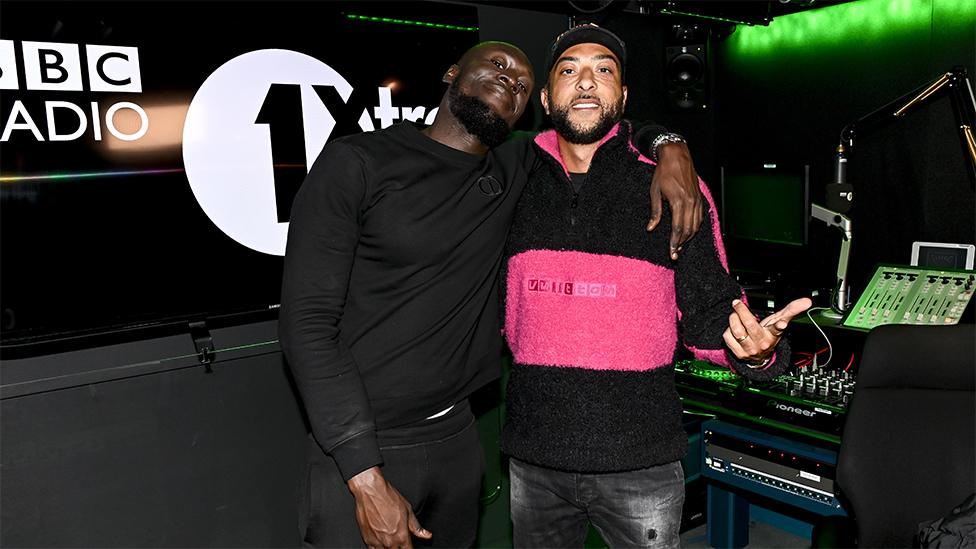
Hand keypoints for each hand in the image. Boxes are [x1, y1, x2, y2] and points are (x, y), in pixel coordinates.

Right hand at [347, 467, 430, 548]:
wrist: (371, 491)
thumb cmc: (388, 498)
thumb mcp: (408, 511)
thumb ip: (417, 527)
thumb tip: (426, 535)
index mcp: (402, 536)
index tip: (409, 546)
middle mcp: (389, 542)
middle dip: (400, 548)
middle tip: (400, 543)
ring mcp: (377, 542)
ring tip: (391, 543)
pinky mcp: (367, 539)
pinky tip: (381, 544)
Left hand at [647, 142, 703, 259]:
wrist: (677, 156)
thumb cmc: (663, 172)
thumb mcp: (655, 192)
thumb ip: (655, 212)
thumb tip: (651, 228)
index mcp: (678, 201)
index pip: (678, 228)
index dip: (674, 242)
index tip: (671, 253)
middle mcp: (691, 202)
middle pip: (689, 230)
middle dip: (681, 243)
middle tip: (674, 254)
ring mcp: (697, 200)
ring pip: (696, 225)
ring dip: (689, 238)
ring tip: (680, 246)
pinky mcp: (700, 198)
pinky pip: (700, 217)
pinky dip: (695, 227)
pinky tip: (689, 233)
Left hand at [724, 297, 812, 363]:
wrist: (760, 356)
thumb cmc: (768, 334)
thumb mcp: (778, 321)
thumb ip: (791, 310)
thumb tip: (806, 301)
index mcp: (774, 333)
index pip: (778, 328)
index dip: (780, 325)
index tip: (782, 322)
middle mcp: (763, 342)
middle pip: (749, 324)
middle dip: (741, 311)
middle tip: (737, 304)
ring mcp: (751, 349)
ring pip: (736, 329)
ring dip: (733, 319)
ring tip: (736, 317)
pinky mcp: (739, 354)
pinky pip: (727, 337)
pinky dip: (728, 331)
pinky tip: (734, 331)